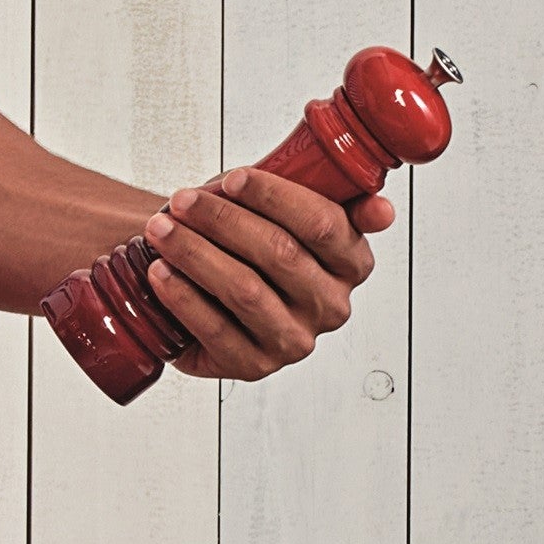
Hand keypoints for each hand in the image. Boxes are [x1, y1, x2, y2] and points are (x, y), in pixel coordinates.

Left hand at [142, 168, 394, 381]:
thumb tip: (383, 211)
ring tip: (160, 230)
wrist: (205, 280)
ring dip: (195, 253)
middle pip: (279, 254)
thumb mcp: (283, 204)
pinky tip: (161, 271)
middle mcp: (332, 306)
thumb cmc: (246, 236)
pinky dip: (182, 296)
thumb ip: (324, 191)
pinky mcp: (255, 366)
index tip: (234, 178)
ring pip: (245, 290)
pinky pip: (216, 328)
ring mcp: (295, 341)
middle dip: (222, 219)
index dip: (276, 197)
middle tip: (180, 200)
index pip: (324, 225)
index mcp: (352, 262)